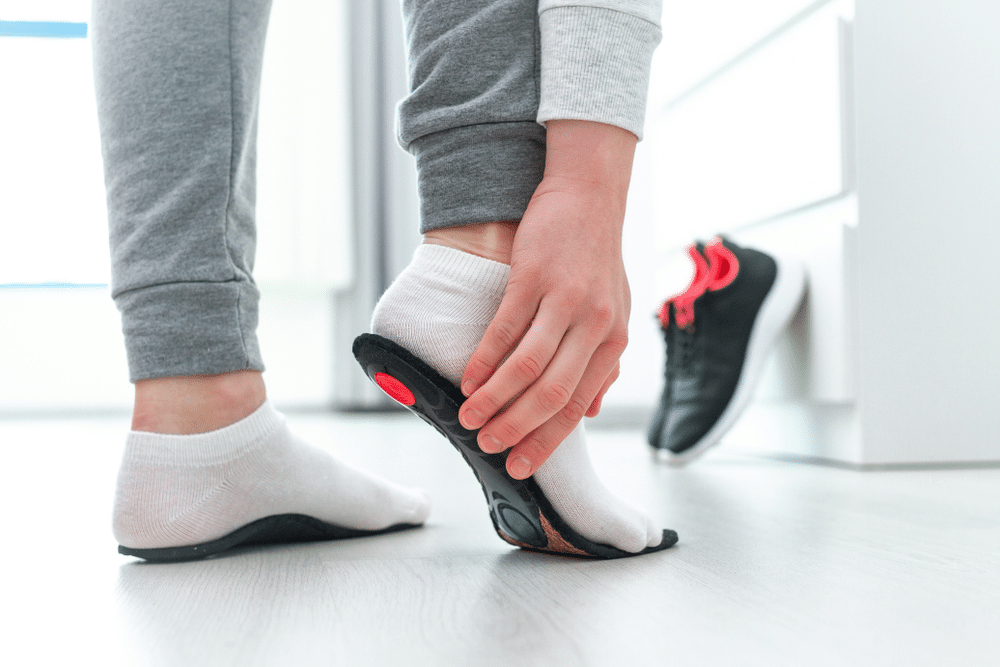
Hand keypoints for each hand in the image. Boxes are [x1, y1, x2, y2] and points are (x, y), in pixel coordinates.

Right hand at [457, 120, 636, 478]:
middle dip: (516, 428)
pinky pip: (506, 329)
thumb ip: (604, 363)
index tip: (520, 465)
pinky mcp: (535, 276)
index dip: (546, 439)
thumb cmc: (597, 258)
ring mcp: (566, 300)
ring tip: (470, 419)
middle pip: (552, 393)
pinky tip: (468, 380)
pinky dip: (484, 360)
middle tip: (488, 448)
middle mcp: (596, 325)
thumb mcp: (615, 313)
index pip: (577, 404)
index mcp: (614, 341)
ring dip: (494, 399)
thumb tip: (592, 411)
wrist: (590, 196)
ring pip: (526, 366)